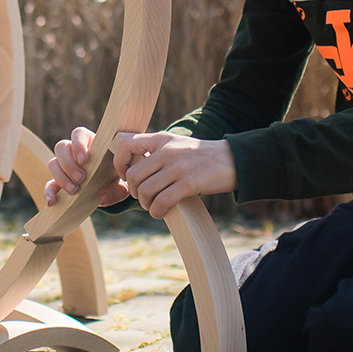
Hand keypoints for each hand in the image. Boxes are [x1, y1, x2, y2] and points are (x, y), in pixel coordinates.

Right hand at [43, 126, 129, 207]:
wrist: (115, 188)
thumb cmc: (118, 177)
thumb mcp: (122, 183)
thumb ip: (116, 189)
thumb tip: (101, 198)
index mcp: (91, 143)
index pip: (78, 134)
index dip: (78, 144)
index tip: (84, 160)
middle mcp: (74, 152)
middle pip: (61, 147)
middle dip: (69, 163)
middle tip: (81, 178)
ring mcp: (65, 166)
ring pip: (53, 163)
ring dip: (61, 177)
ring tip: (74, 190)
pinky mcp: (59, 182)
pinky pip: (49, 185)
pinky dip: (48, 192)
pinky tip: (52, 202)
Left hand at [114, 132, 236, 219]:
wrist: (233, 159)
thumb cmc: (201, 156)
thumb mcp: (176, 144)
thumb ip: (155, 152)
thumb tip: (132, 170)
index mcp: (161, 138)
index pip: (124, 144)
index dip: (119, 163)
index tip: (127, 176)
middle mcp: (166, 150)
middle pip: (133, 175)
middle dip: (134, 192)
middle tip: (144, 197)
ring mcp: (177, 167)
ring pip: (145, 190)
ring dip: (146, 204)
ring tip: (154, 206)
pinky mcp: (189, 183)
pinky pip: (162, 201)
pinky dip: (157, 211)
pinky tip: (161, 212)